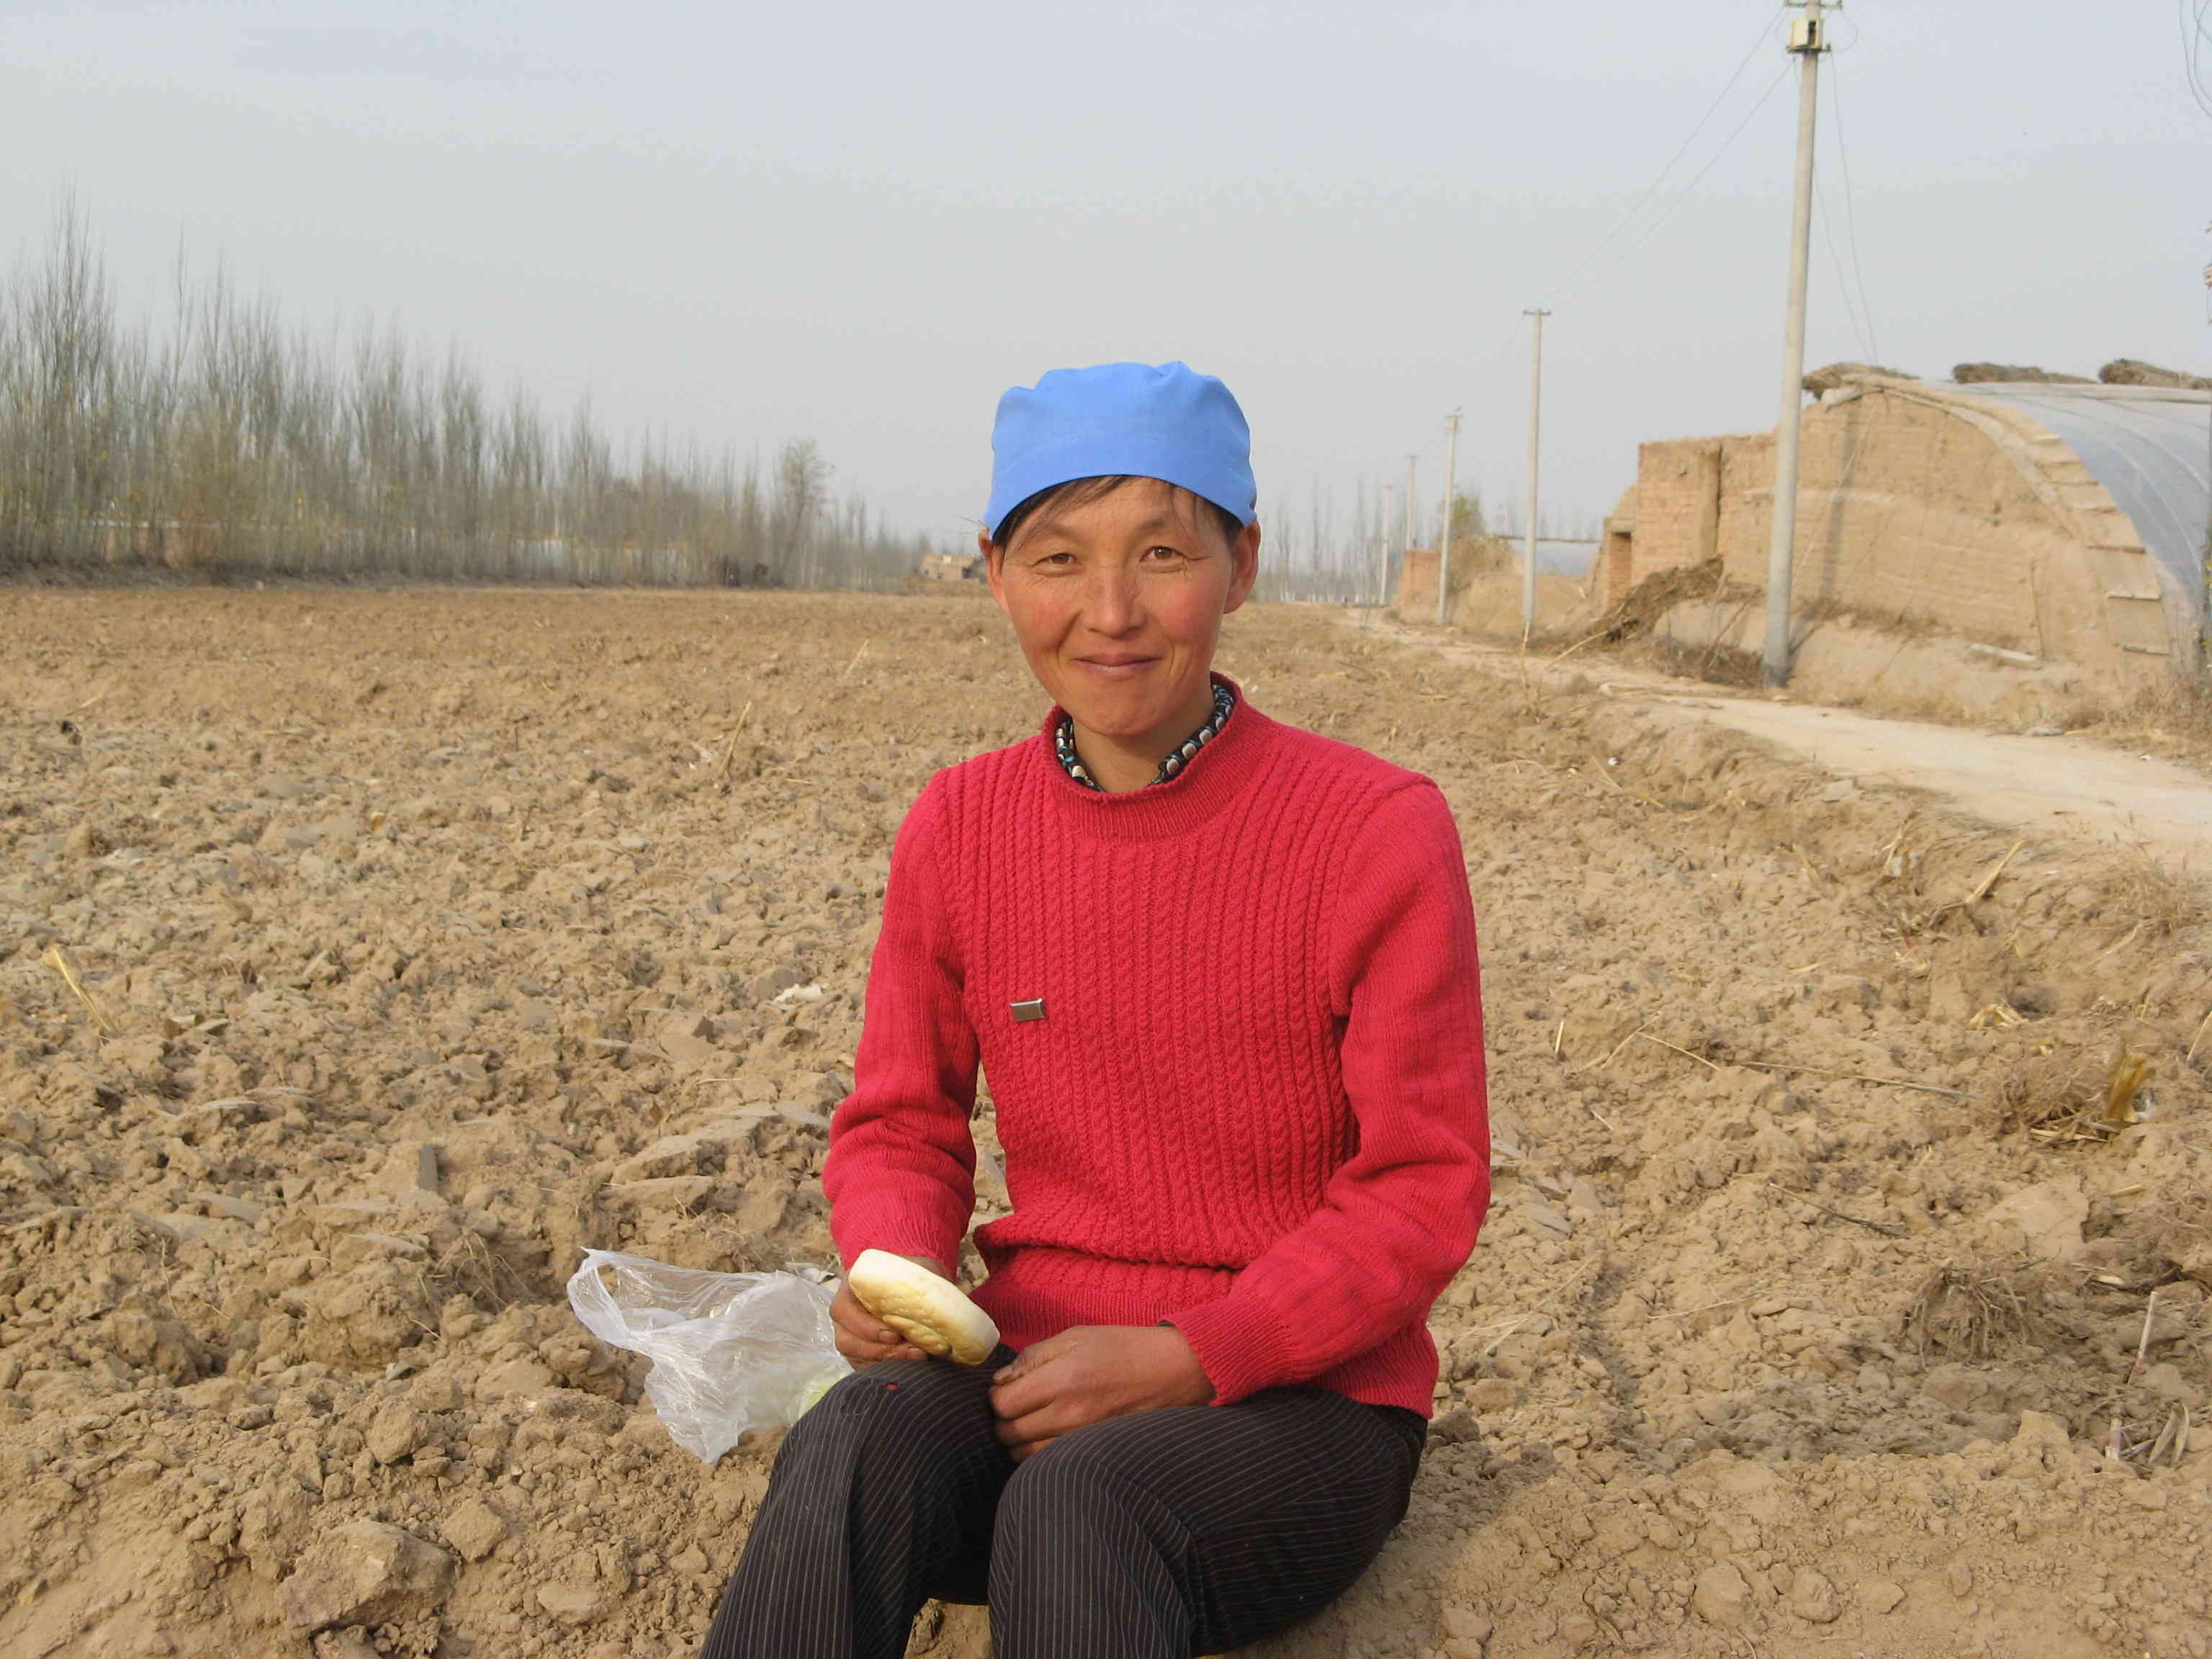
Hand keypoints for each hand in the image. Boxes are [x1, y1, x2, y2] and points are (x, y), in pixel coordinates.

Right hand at [831, 1253, 951, 1366]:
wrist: (914, 1290)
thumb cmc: (914, 1277)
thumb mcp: (922, 1269)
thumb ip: (929, 1279)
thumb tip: (952, 1298)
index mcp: (852, 1286)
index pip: (843, 1309)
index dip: (865, 1326)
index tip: (895, 1334)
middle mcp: (845, 1312)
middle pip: (846, 1340)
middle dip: (880, 1350)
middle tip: (913, 1351)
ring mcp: (850, 1334)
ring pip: (855, 1357)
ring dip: (885, 1361)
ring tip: (917, 1357)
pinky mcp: (859, 1353)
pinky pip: (863, 1368)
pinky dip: (885, 1369)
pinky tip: (909, 1366)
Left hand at [989, 1324, 1214, 1461]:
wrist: (1176, 1371)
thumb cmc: (1125, 1347)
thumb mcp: (1077, 1335)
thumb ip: (1033, 1357)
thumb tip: (999, 1381)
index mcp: (1063, 1379)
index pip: (1003, 1405)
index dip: (995, 1398)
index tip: (1005, 1389)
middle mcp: (1070, 1414)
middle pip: (1009, 1434)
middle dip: (1003, 1422)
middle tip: (1015, 1407)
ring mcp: (1083, 1439)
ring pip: (1025, 1457)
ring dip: (1019, 1442)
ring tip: (1030, 1424)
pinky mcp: (1095, 1452)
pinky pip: (1050, 1465)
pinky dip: (1039, 1456)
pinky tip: (1047, 1439)